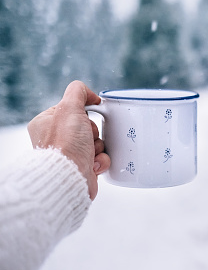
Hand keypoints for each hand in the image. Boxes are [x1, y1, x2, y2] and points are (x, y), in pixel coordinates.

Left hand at [27, 81, 109, 199]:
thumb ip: (78, 92)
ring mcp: (69, 154)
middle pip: (87, 126)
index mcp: (45, 124)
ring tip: (89, 154)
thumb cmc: (65, 145)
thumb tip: (90, 94)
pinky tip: (93, 164)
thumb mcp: (69, 108)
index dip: (83, 112)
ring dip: (98, 147)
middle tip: (86, 138)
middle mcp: (55, 139)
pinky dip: (101, 160)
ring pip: (96, 142)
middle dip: (93, 133)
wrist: (69, 177)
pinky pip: (100, 158)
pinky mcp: (81, 167)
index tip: (83, 117)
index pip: (72, 109)